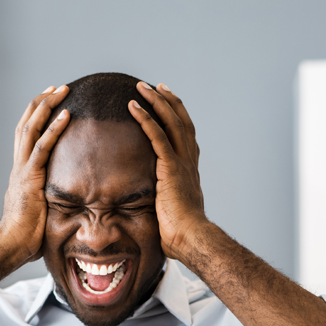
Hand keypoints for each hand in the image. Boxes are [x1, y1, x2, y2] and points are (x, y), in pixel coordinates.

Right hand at [0, 86, 71, 264]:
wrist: (12, 245)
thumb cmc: (28, 235)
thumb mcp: (42, 209)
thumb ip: (51, 197)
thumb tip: (70, 199)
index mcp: (22, 172)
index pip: (27, 136)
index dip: (37, 116)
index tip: (50, 100)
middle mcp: (19, 166)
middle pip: (26, 124)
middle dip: (41, 103)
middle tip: (57, 87)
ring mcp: (22, 170)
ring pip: (32, 129)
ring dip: (47, 106)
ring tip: (62, 90)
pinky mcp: (29, 178)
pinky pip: (43, 147)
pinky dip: (54, 129)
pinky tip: (66, 114)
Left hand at [129, 82, 207, 259]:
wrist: (191, 238)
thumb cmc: (181, 234)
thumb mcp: (171, 211)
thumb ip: (163, 202)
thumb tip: (152, 209)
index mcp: (190, 170)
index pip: (185, 136)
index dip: (177, 116)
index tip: (167, 103)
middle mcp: (189, 161)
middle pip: (181, 121)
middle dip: (168, 101)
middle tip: (155, 86)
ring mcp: (182, 163)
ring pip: (171, 122)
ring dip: (156, 102)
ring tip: (141, 88)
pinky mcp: (171, 168)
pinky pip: (157, 136)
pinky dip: (145, 118)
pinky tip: (133, 106)